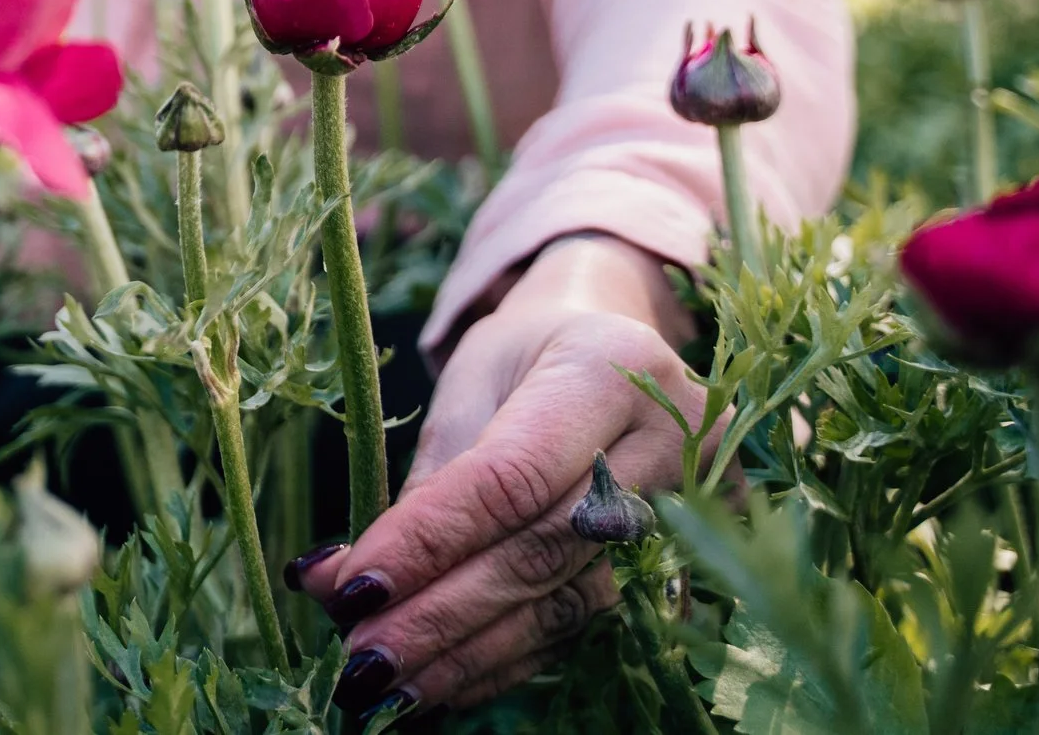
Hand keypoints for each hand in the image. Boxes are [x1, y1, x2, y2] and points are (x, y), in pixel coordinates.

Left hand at [294, 235, 701, 721]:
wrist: (611, 352)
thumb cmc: (525, 359)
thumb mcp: (468, 385)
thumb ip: (426, 481)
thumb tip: (348, 582)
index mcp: (606, 368)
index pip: (510, 476)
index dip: (429, 540)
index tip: (353, 588)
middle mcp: (666, 442)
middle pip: (541, 551)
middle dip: (439, 615)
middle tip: (358, 660)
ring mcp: (691, 512)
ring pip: (565, 604)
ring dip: (468, 656)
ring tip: (387, 687)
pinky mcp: (681, 567)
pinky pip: (582, 626)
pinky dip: (506, 660)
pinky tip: (442, 685)